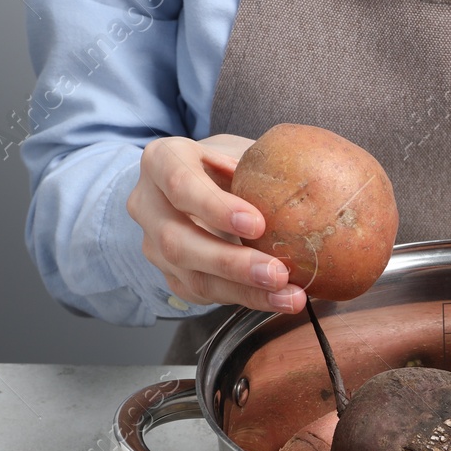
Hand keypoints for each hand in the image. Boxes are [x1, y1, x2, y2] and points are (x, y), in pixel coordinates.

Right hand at [126, 134, 303, 312]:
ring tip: (289, 296)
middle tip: (277, 273)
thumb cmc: (224, 164)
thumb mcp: (238, 150)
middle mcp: (148, 205)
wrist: (197, 186)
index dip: (216, 207)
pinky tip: (277, 300)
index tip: (257, 225)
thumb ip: (259, 163)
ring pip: (193, 277)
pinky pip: (205, 295)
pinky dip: (245, 299)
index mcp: (161, 161)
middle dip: (231, 263)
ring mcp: (154, 246)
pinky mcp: (172, 276)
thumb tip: (302, 183)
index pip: (180, 184)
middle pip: (179, 241)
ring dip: (245, 291)